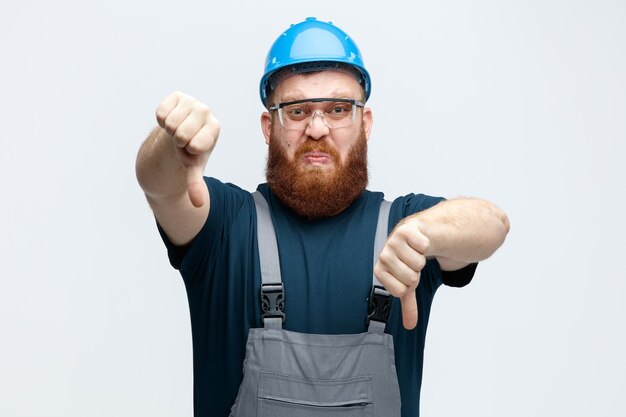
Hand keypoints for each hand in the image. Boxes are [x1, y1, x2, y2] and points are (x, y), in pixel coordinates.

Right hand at [156, 91, 219, 206]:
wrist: (179, 136)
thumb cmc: (190, 151)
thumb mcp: (193, 168)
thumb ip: (195, 184)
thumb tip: (199, 203)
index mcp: (215, 128)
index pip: (195, 144)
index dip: (187, 152)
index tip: (190, 149)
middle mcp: (206, 111)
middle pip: (180, 132)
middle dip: (177, 142)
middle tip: (182, 141)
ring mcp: (192, 101)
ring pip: (170, 122)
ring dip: (169, 131)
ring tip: (176, 132)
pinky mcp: (177, 96)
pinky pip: (161, 112)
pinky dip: (161, 121)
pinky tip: (170, 122)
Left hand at [374, 217, 429, 329]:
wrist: (413, 237)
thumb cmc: (407, 261)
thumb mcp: (407, 284)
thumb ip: (408, 305)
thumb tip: (410, 326)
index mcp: (380, 271)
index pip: (400, 290)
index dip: (409, 285)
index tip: (406, 275)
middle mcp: (384, 256)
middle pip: (411, 277)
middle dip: (417, 272)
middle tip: (412, 263)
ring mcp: (393, 242)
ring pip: (419, 263)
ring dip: (422, 258)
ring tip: (415, 252)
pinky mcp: (406, 229)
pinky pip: (424, 245)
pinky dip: (426, 244)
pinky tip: (418, 241)